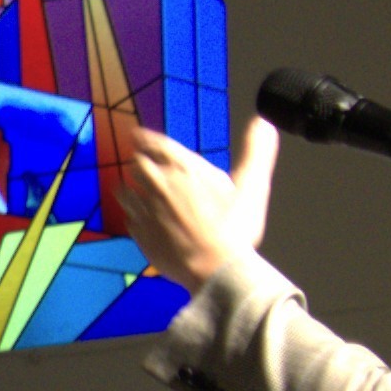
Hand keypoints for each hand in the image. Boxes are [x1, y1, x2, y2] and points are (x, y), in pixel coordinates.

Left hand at [103, 113, 276, 294]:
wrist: (214, 268)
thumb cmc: (235, 229)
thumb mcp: (252, 186)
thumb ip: (256, 152)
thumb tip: (263, 122)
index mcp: (184, 168)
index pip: (156, 143)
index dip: (146, 138)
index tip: (139, 136)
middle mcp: (160, 183)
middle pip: (138, 163)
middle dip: (141, 162)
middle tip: (141, 162)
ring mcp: (145, 209)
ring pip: (126, 188)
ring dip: (131, 186)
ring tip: (136, 188)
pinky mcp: (138, 232)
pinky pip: (128, 216)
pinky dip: (133, 213)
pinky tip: (140, 217)